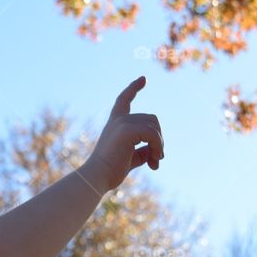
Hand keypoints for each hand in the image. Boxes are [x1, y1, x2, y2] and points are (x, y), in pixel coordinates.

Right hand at [84, 76, 164, 190]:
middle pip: (151, 119)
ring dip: (159, 146)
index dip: (134, 88)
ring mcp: (122, 122)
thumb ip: (143, 151)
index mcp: (115, 123)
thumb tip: (157, 150)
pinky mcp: (127, 130)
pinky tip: (154, 162)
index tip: (143, 79)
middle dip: (159, 138)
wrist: (97, 177)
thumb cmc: (110, 172)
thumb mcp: (131, 158)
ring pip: (154, 126)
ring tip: (155, 162)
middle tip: (158, 159)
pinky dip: (158, 147)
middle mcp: (118, 120)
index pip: (124, 100)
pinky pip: (153, 134)